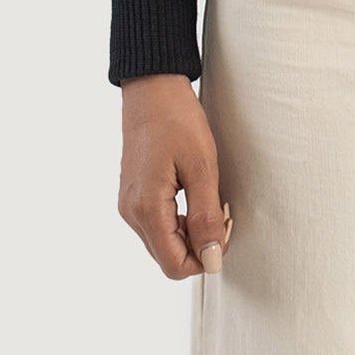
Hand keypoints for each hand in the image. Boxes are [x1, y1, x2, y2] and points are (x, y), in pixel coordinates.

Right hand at [118, 73, 231, 278]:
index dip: (205, 258)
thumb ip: (206, 216)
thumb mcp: (202, 167)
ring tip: (211, 201)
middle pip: (168, 258)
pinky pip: (157, 225)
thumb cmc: (177, 119)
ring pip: (163, 243)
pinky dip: (179, 221)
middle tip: (222, 213)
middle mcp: (131, 213)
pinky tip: (195, 197)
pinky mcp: (133, 195)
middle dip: (199, 245)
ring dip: (190, 233)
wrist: (152, 88)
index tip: (225, 229)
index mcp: (146, 208)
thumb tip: (211, 258)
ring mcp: (129, 204)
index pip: (174, 265)